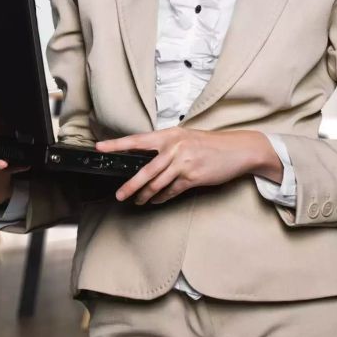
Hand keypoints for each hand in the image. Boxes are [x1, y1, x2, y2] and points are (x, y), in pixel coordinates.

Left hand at [96, 128, 282, 204]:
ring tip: (138, 201)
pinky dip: (162, 197)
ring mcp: (184, 163)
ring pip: (157, 184)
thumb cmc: (208, 144)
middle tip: (119, 195)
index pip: (137, 140)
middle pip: (145, 170)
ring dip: (146, 195)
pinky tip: (157, 200)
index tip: (99, 148)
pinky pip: (172, 191)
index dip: (116, 145)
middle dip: (130, 185)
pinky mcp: (193, 177)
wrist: (237, 150)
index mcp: (169, 135)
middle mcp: (174, 147)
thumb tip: (144, 158)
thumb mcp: (184, 138)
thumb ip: (165, 145)